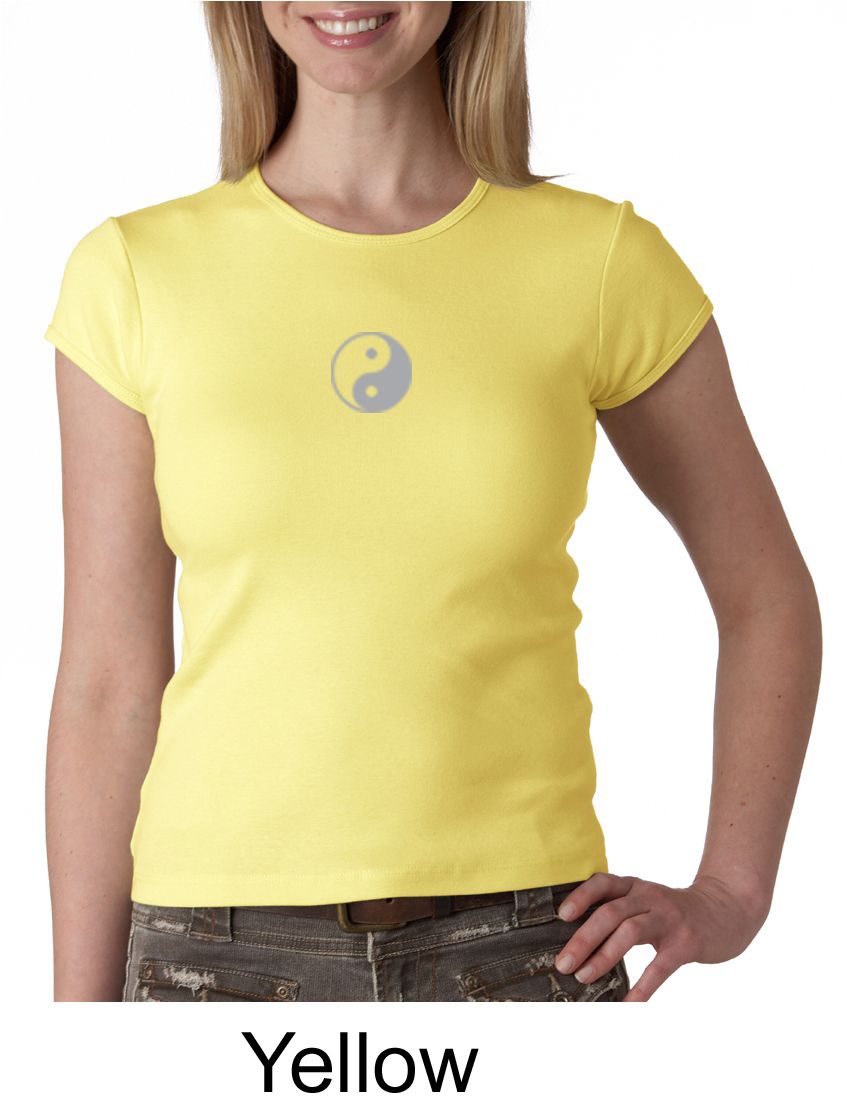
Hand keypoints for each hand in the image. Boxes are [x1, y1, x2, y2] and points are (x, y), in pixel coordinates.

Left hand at [554, 871, 768, 1001]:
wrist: (727, 909)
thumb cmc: (675, 911)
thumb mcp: (646, 901)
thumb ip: (619, 910)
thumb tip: (577, 941)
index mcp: (635, 887)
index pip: (603, 883)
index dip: (581, 897)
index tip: (561, 916)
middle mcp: (649, 897)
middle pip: (610, 913)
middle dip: (583, 939)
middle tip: (564, 964)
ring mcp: (669, 918)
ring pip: (630, 932)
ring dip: (604, 956)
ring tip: (584, 977)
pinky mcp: (686, 943)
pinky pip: (660, 967)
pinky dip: (642, 987)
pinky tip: (628, 1004)